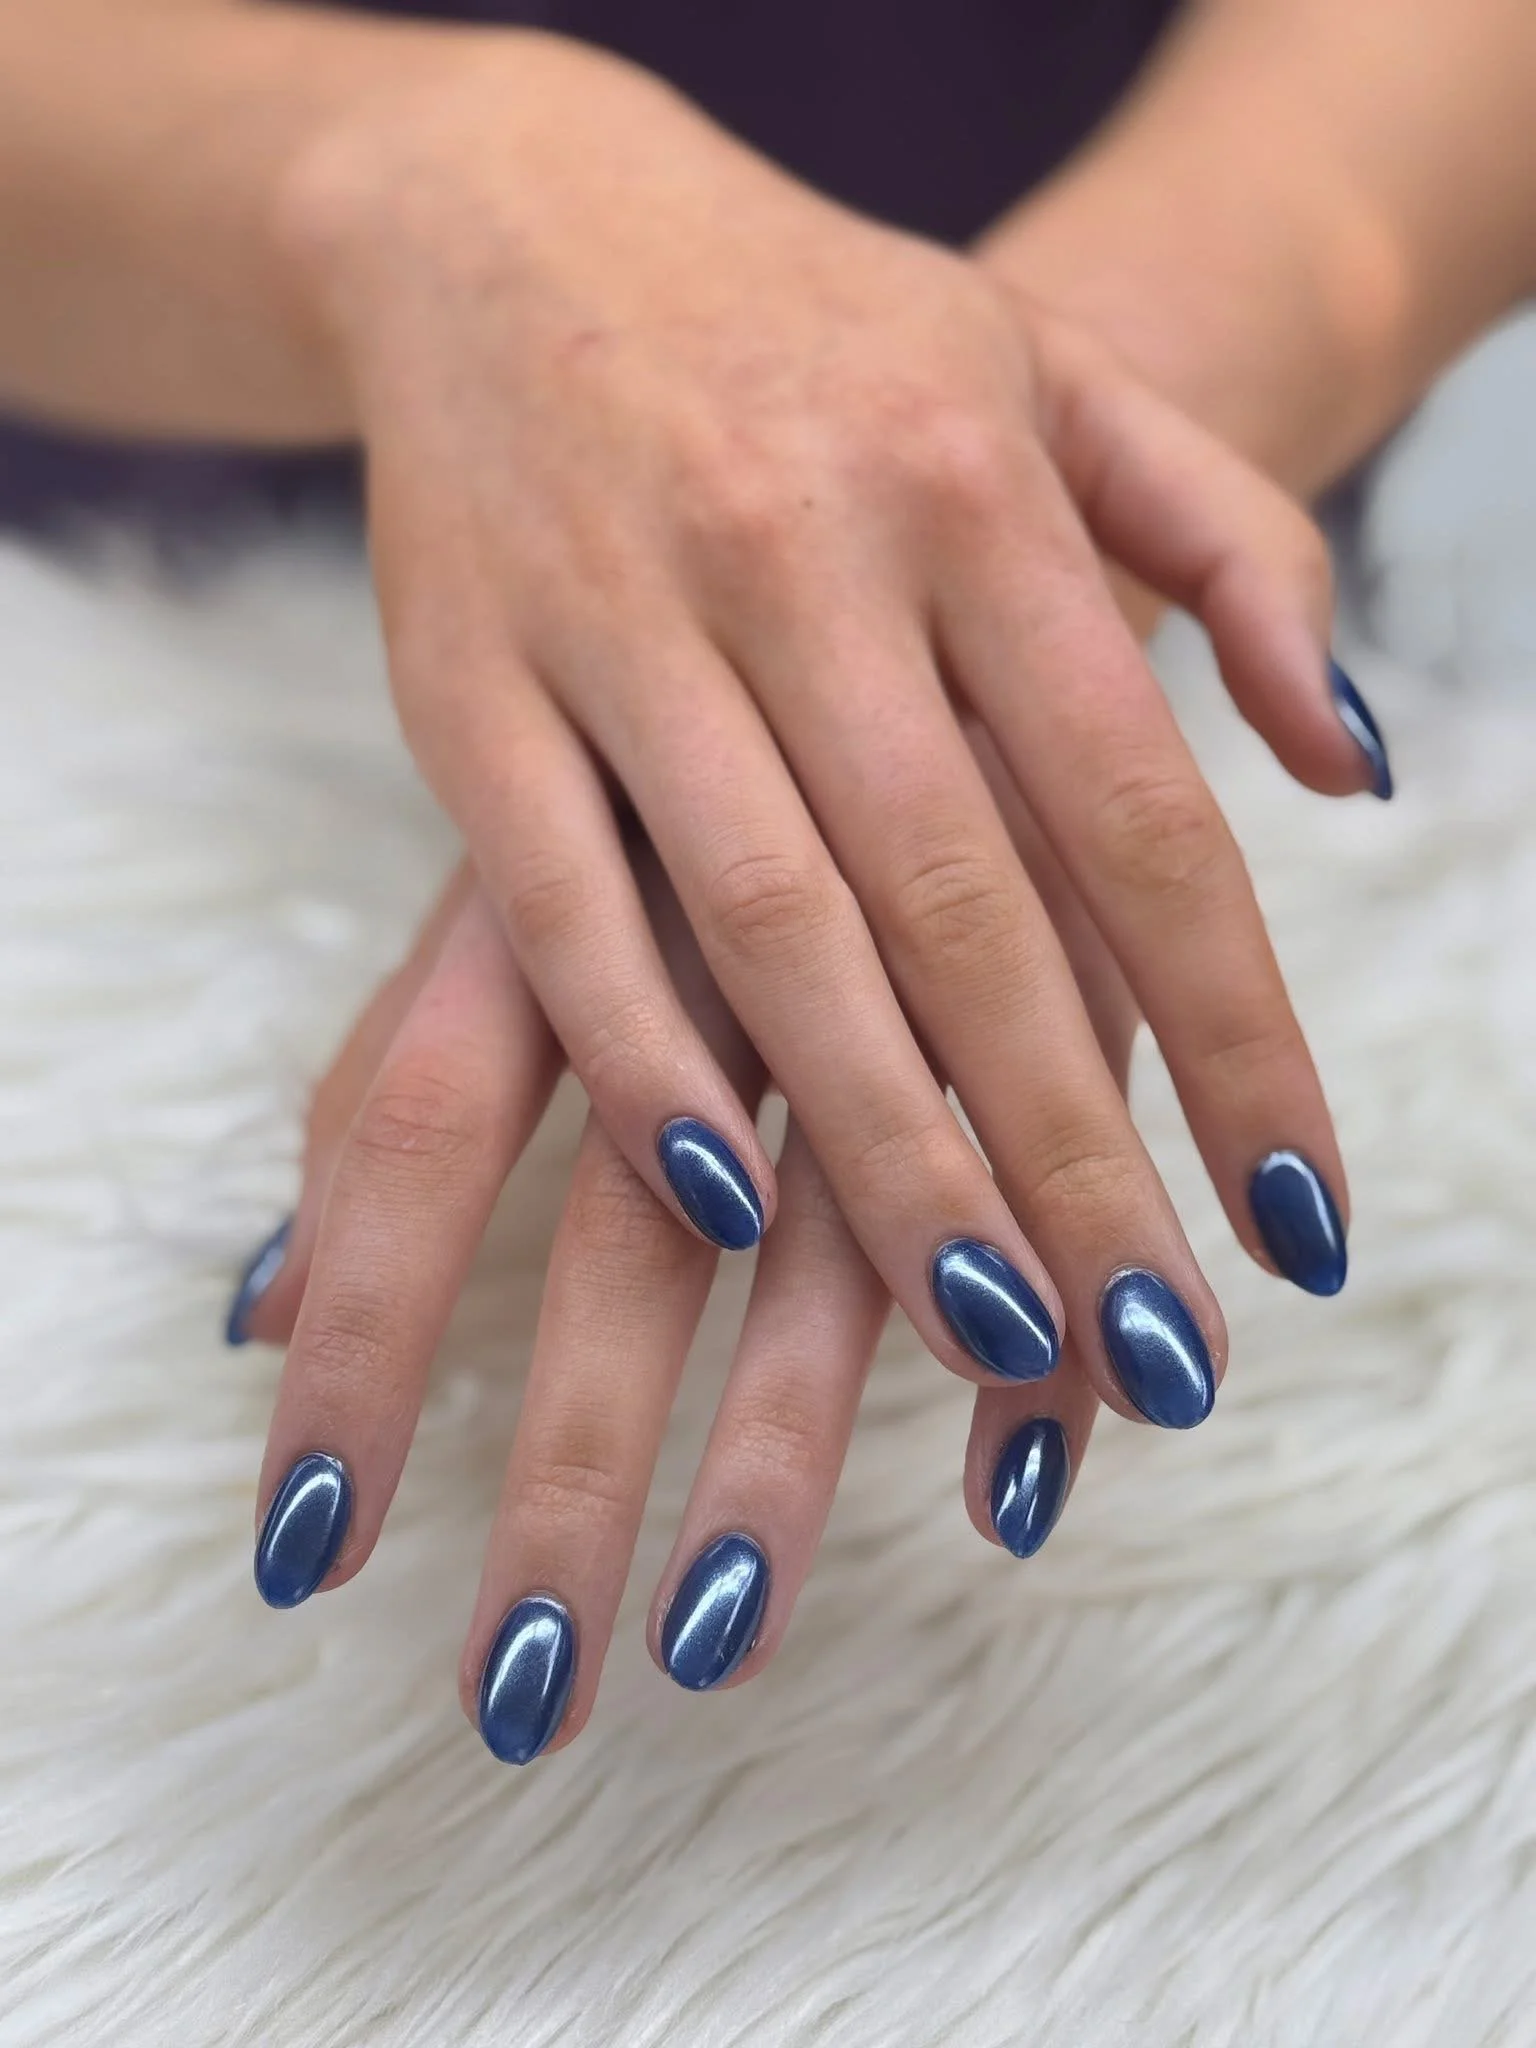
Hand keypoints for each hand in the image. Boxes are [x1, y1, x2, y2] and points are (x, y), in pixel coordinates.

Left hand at [235, 744, 1138, 1757]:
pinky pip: (1044, 1176)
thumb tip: (254, 1295)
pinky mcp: (1066, 920)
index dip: (365, 1335)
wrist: (883, 422)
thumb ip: (400, 1057)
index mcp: (549, 865)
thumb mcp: (514, 839)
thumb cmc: (676, 674)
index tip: (305, 1547)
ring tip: (721, 1642)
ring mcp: (899, 926)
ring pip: (849, 1232)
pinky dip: (1031, 1328)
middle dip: (575, 1468)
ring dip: (790, 1449)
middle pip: (628, 1235)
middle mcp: (709, 913)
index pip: (414, 1124)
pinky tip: (1017, 1478)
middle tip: (524, 1693)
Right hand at [276, 34, 1364, 1434]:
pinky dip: (643, 1055)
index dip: (1239, 1036)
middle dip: (1073, 1156)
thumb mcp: (1058, 380)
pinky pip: (560, 901)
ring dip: (885, 1148)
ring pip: (775, 928)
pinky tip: (726, 1201)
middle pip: (970, 912)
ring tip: (986, 1331)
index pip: (1146, 817)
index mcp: (984, 493)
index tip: (1299, 1225)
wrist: (514, 212)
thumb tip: (1349, 771)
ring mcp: (628, 619)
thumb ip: (1236, 548)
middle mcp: (814, 556)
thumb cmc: (817, 332)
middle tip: (1154, 1352)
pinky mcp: (469, 681)